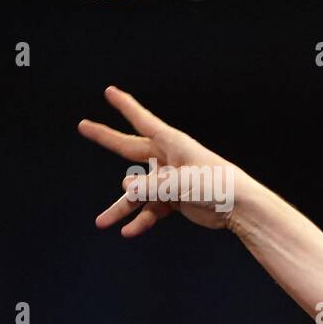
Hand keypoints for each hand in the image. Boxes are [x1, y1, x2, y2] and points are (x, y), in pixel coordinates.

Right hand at [78, 86, 254, 236]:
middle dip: (107, 138)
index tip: (110, 91)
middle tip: (82, 126)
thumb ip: (149, 186)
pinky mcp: (175, 200)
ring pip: (138, 192)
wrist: (240, 208)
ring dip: (122, 208)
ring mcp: (170, 180)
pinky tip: (129, 232)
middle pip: (130, 148)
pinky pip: (152, 210)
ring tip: (102, 222)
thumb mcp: (179, 183)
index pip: (143, 121)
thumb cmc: (215, 186)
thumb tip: (124, 190)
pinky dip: (142, 220)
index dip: (125, 106)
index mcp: (172, 144)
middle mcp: (168, 159)